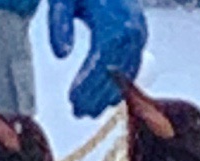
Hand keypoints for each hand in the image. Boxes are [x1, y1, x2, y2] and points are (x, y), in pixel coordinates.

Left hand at [47, 0, 144, 118]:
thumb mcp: (61, 0)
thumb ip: (59, 25)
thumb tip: (61, 55)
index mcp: (112, 21)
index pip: (100, 63)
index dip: (86, 85)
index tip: (72, 100)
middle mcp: (131, 29)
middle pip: (114, 72)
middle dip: (95, 95)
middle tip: (76, 110)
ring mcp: (139, 32)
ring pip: (126, 73)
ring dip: (107, 94)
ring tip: (87, 109)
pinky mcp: (140, 35)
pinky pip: (133, 66)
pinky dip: (119, 83)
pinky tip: (105, 96)